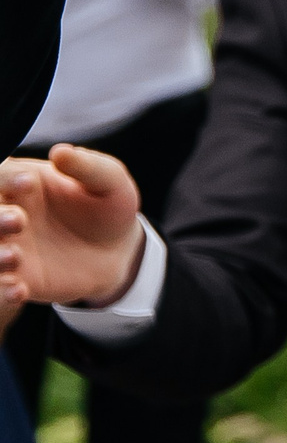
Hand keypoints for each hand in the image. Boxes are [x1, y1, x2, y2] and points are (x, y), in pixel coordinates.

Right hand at [0, 147, 147, 306]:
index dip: (7, 179)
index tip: (29, 183)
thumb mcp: (109, 181)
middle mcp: (5, 213)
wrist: (119, 248)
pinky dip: (3, 290)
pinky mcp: (17, 277)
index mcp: (20, 181)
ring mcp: (7, 246)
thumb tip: (61, 152)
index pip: (1, 175)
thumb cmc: (108, 204)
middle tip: (19, 221)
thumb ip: (87, 166)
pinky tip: (20, 290)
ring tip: (15, 257)